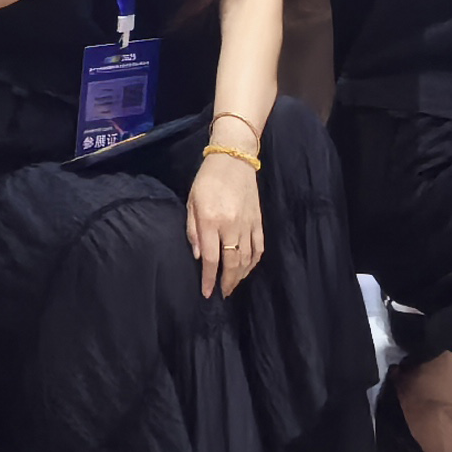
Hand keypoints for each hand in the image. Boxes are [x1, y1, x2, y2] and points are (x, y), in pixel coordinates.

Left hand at [186, 147, 264, 296]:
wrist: (234, 158)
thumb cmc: (207, 179)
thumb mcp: (191, 202)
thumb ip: (193, 230)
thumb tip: (198, 256)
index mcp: (211, 220)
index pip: (211, 258)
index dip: (209, 279)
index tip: (207, 293)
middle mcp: (231, 225)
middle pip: (232, 262)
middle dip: (228, 282)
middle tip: (223, 293)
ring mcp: (247, 223)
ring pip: (247, 258)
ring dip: (241, 275)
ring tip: (234, 283)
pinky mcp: (258, 220)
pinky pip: (259, 246)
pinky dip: (254, 261)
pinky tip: (248, 268)